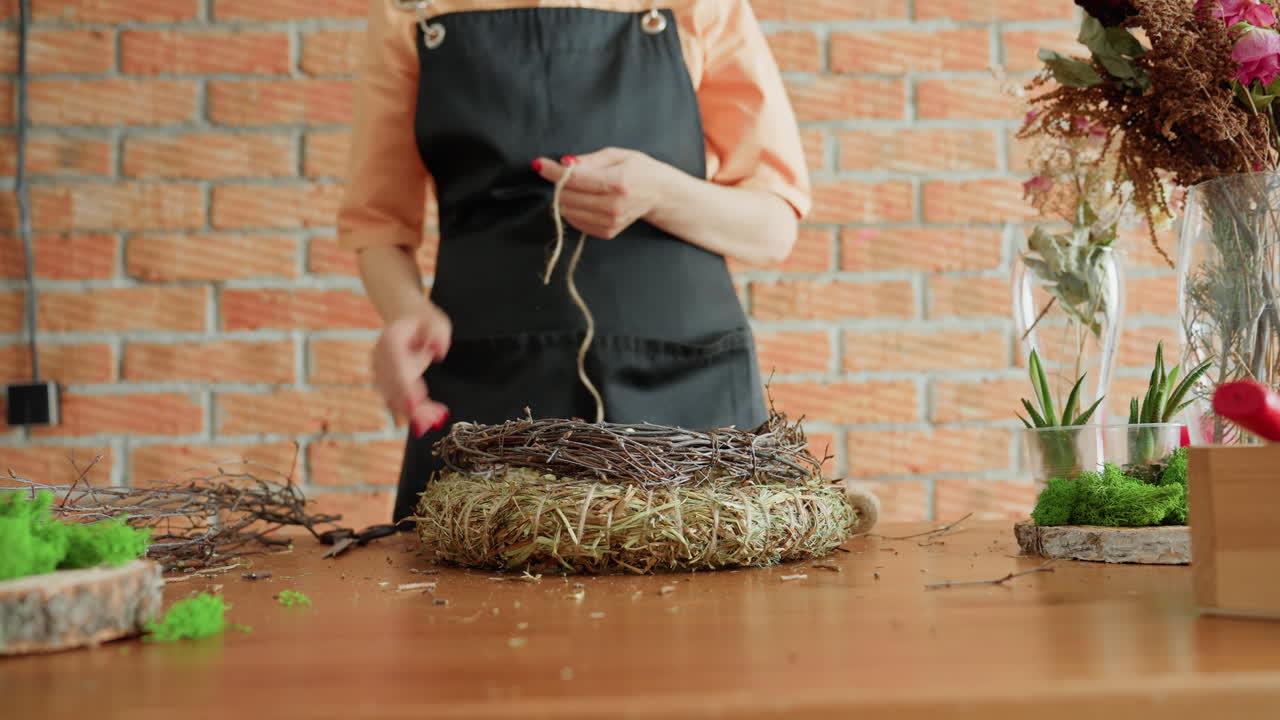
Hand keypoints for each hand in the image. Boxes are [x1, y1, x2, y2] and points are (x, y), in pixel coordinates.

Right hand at [371, 304, 451, 437]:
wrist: (406, 321)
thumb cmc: (424, 323)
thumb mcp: (437, 322)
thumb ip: (438, 334)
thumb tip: (437, 352)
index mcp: (390, 340)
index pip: (395, 366)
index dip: (404, 386)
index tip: (417, 403)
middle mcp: (379, 358)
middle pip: (393, 387)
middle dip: (414, 407)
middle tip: (436, 418)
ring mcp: (379, 372)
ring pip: (393, 399)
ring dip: (415, 413)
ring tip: (437, 419)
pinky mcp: (385, 384)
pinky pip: (396, 402)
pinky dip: (413, 413)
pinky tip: (431, 418)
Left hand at [532, 147, 673, 238]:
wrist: (660, 194)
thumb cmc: (639, 169)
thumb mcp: (618, 154)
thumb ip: (590, 160)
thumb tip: (565, 164)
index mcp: (617, 182)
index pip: (575, 179)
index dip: (553, 171)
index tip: (539, 164)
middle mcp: (613, 206)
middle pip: (567, 197)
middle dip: (558, 184)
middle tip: (562, 174)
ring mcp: (610, 222)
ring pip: (568, 212)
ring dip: (564, 197)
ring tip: (575, 187)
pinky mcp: (607, 232)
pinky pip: (576, 222)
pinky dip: (572, 210)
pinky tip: (583, 200)